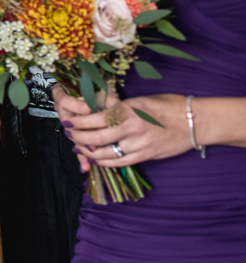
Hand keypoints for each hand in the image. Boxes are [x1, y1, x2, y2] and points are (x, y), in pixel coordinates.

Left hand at [55, 86, 190, 169]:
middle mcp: (132, 128)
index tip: (67, 121)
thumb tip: (97, 107)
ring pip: (106, 153)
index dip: (77, 122)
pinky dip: (105, 162)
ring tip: (79, 147)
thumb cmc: (168, 106)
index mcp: (128, 111)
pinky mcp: (146, 156)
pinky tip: (95, 159)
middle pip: (96, 138)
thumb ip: (118, 105)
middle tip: (69, 134)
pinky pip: (120, 163)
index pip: (94, 118)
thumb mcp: (140, 100)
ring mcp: (139, 144)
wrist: (194, 121)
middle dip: (78, 137)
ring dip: (88, 151)